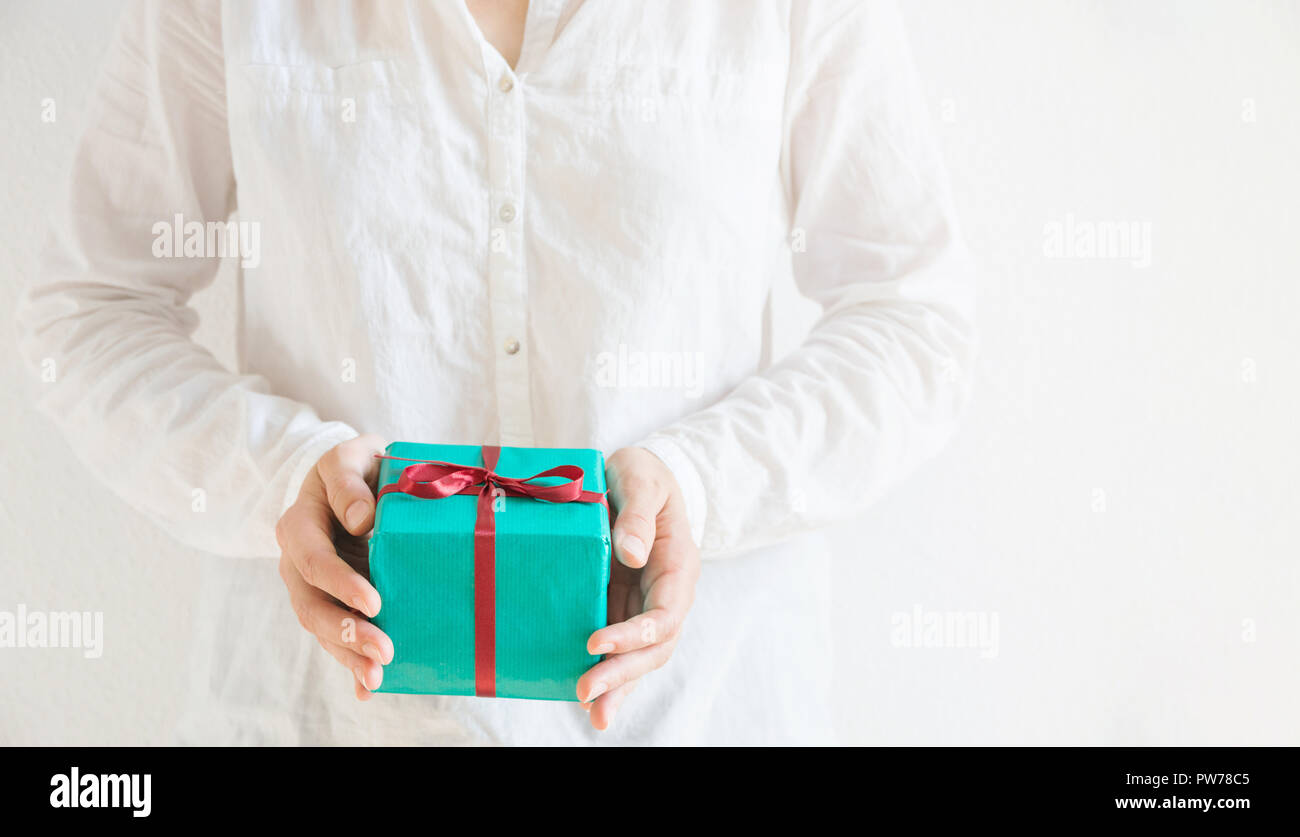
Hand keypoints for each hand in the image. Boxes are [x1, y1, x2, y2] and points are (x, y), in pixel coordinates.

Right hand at [276, 433, 393, 700]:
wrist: (356, 480)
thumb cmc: (357, 467)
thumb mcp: (349, 458)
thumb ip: (349, 482)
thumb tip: (360, 520)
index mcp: (299, 527)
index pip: (314, 561)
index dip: (341, 584)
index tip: (374, 603)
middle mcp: (299, 564)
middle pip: (312, 606)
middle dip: (346, 632)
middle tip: (384, 651)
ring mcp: (314, 589)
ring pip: (323, 628)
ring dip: (349, 655)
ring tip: (377, 677)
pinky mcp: (334, 603)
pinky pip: (337, 637)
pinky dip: (350, 665)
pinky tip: (366, 690)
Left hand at [579, 447, 700, 729]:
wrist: (638, 476)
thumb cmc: (644, 474)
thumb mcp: (643, 480)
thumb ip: (640, 513)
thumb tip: (633, 554)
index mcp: (677, 566)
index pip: (663, 613)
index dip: (634, 633)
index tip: (595, 641)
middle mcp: (665, 593)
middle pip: (653, 647)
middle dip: (623, 674)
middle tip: (586, 693)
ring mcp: (643, 603)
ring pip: (638, 656)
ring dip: (617, 685)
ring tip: (592, 714)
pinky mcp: (621, 605)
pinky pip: (618, 645)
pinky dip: (606, 670)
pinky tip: (586, 695)